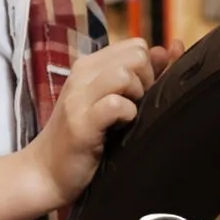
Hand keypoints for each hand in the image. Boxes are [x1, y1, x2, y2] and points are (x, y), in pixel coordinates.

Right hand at [27, 38, 163, 208]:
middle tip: (135, 106)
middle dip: (147, 80)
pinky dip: (127, 116)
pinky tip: (121, 128)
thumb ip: (146, 73)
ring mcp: (78, 98)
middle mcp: (82, 75)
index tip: (140, 94)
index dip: (149, 69)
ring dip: (137, 97)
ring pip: (125, 74)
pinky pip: (116, 104)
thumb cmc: (87, 138)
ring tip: (126, 117)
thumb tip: (173, 47)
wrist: (46, 174)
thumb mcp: (115, 99)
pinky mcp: (80, 123)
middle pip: (136, 55)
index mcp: (91, 66)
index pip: (137, 45)